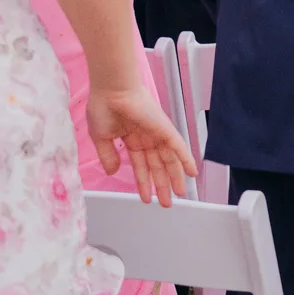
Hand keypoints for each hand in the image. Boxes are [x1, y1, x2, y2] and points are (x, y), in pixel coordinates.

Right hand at [87, 66, 195, 206]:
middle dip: (162, 185)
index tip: (146, 198)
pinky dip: (186, 160)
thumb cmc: (103, 108)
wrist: (111, 91)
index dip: (144, 182)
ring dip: (175, 178)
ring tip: (179, 194)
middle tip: (167, 203)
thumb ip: (108, 156)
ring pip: (170, 160)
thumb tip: (113, 171)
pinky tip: (192, 173)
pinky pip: (179, 147)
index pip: (141, 165)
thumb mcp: (101, 138)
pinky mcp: (165, 129)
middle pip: (158, 166)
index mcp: (131, 139)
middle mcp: (147, 138)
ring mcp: (157, 134)